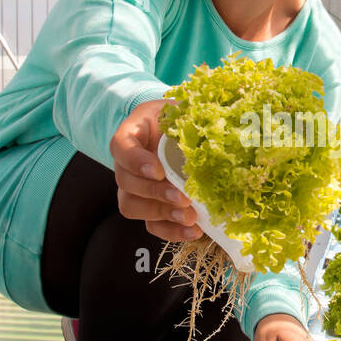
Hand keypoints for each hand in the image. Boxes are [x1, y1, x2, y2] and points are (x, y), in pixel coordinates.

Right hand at [109, 99, 200, 242]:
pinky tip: (192, 230)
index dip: (136, 161)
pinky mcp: (148, 207)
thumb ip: (189, 116)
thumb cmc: (178, 118)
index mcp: (131, 135)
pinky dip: (170, 231)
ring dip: (161, 214)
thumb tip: (218, 124)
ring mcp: (134, 188)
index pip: (122, 148)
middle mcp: (125, 164)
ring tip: (189, 216)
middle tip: (183, 197)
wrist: (176, 133)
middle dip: (155, 193)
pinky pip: (151, 224)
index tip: (159, 170)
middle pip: (126, 182)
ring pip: (132, 207)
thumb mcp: (181, 109)